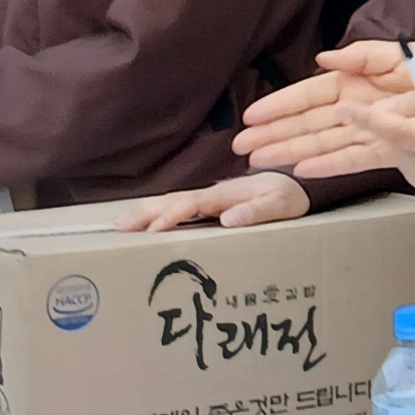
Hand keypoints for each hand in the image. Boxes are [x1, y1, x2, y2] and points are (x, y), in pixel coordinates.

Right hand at [115, 173, 309, 233]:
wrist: (296, 186)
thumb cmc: (288, 198)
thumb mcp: (279, 207)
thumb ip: (256, 212)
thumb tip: (228, 220)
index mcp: (226, 195)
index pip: (192, 204)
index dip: (173, 215)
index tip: (154, 228)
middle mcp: (213, 194)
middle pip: (173, 200)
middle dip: (146, 212)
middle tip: (119, 225)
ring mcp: (210, 198)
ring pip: (173, 202)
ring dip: (147, 211)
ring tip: (122, 224)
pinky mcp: (211, 204)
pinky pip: (181, 207)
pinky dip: (160, 213)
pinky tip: (147, 223)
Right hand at [236, 44, 414, 177]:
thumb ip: (372, 56)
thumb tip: (326, 58)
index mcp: (366, 80)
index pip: (315, 93)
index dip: (283, 105)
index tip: (253, 116)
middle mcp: (365, 107)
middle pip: (313, 121)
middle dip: (276, 133)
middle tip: (242, 146)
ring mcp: (375, 131)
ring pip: (325, 141)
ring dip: (292, 151)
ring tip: (260, 161)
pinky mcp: (391, 153)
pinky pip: (354, 159)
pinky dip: (328, 165)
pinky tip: (301, 172)